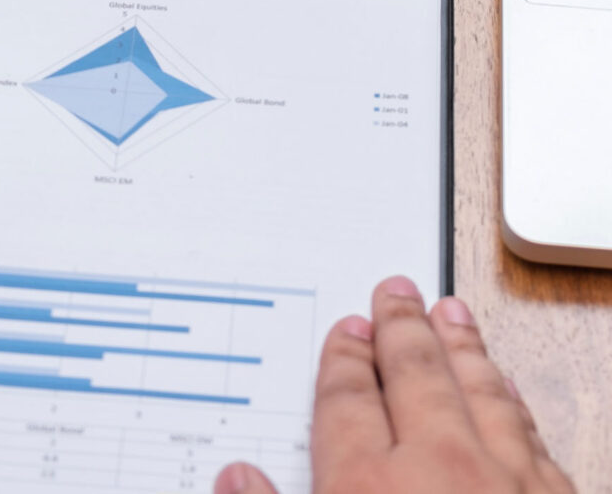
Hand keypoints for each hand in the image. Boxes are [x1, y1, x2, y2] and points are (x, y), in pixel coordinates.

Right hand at [214, 275, 573, 493]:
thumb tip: (233, 477)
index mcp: (367, 489)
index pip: (347, 401)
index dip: (343, 359)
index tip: (347, 328)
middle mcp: (439, 472)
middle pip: (415, 376)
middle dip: (402, 329)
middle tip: (398, 291)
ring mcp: (508, 487)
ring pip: (480, 393)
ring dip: (463, 349)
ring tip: (452, 314)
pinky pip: (532, 437)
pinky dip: (514, 403)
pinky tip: (508, 389)